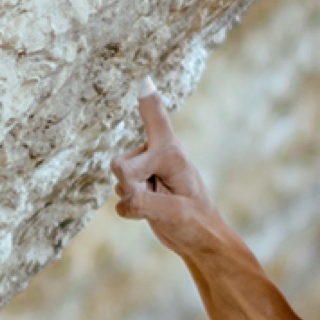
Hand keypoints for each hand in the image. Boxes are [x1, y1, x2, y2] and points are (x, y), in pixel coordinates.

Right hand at [110, 91, 221, 257]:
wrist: (200, 239)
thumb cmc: (196, 222)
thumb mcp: (174, 213)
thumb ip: (143, 202)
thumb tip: (123, 197)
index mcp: (171, 153)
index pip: (156, 119)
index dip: (147, 101)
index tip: (144, 81)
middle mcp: (158, 154)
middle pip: (119, 165)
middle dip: (131, 187)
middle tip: (159, 198)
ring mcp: (146, 168)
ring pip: (119, 182)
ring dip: (134, 199)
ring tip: (159, 204)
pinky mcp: (138, 184)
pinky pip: (120, 198)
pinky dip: (131, 209)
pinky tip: (150, 210)